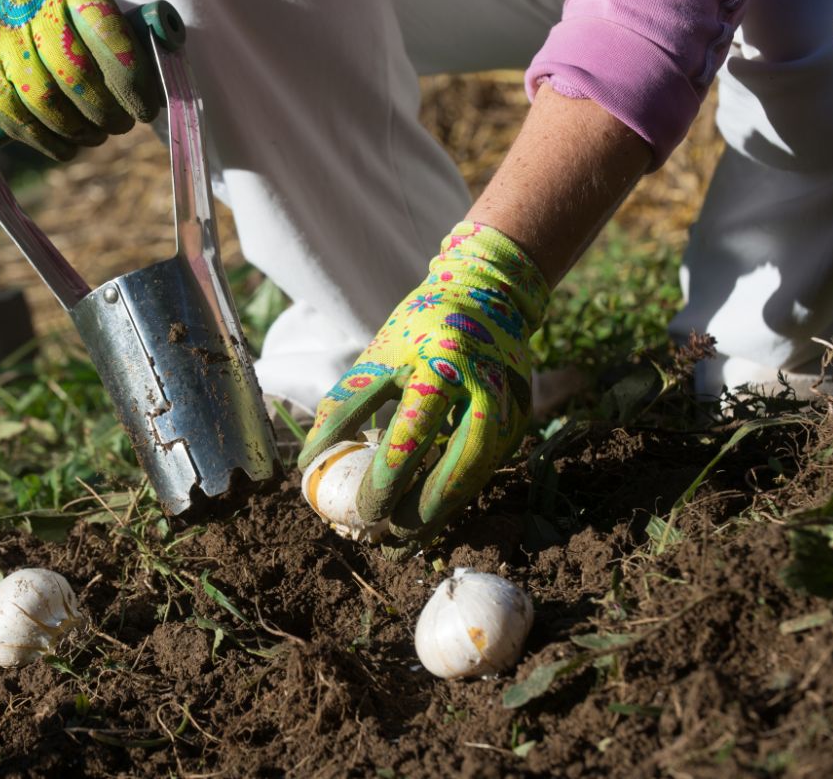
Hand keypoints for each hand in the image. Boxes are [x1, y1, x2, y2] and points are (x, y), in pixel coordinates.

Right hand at [0, 0, 157, 158]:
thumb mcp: (85, 18)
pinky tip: (68, 146)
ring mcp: (0, 42)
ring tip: (96, 135)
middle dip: (107, 112)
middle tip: (121, 126)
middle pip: (77, 75)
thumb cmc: (52, 26)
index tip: (146, 108)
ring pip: (48, 104)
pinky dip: (51, 143)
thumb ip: (119, 45)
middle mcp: (31, 9)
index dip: (132, 79)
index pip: (108, 34)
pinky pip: (21, 122)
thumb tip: (156, 92)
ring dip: (81, 131)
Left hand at [298, 222, 548, 544]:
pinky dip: (457, 494)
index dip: (385, 479)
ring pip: (479, 473)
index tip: (361, 512)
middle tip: (388, 537)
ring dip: (443, 512)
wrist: (489, 292)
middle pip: (457, 464)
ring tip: (407, 539)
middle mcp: (483, 384)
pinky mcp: (521, 418)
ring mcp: (509, 404)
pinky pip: (487, 467)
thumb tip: (311, 462)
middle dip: (422, 509)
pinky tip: (431, 514)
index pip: (411, 433)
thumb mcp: (381, 354)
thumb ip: (347, 404)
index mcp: (440, 361)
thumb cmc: (420, 325)